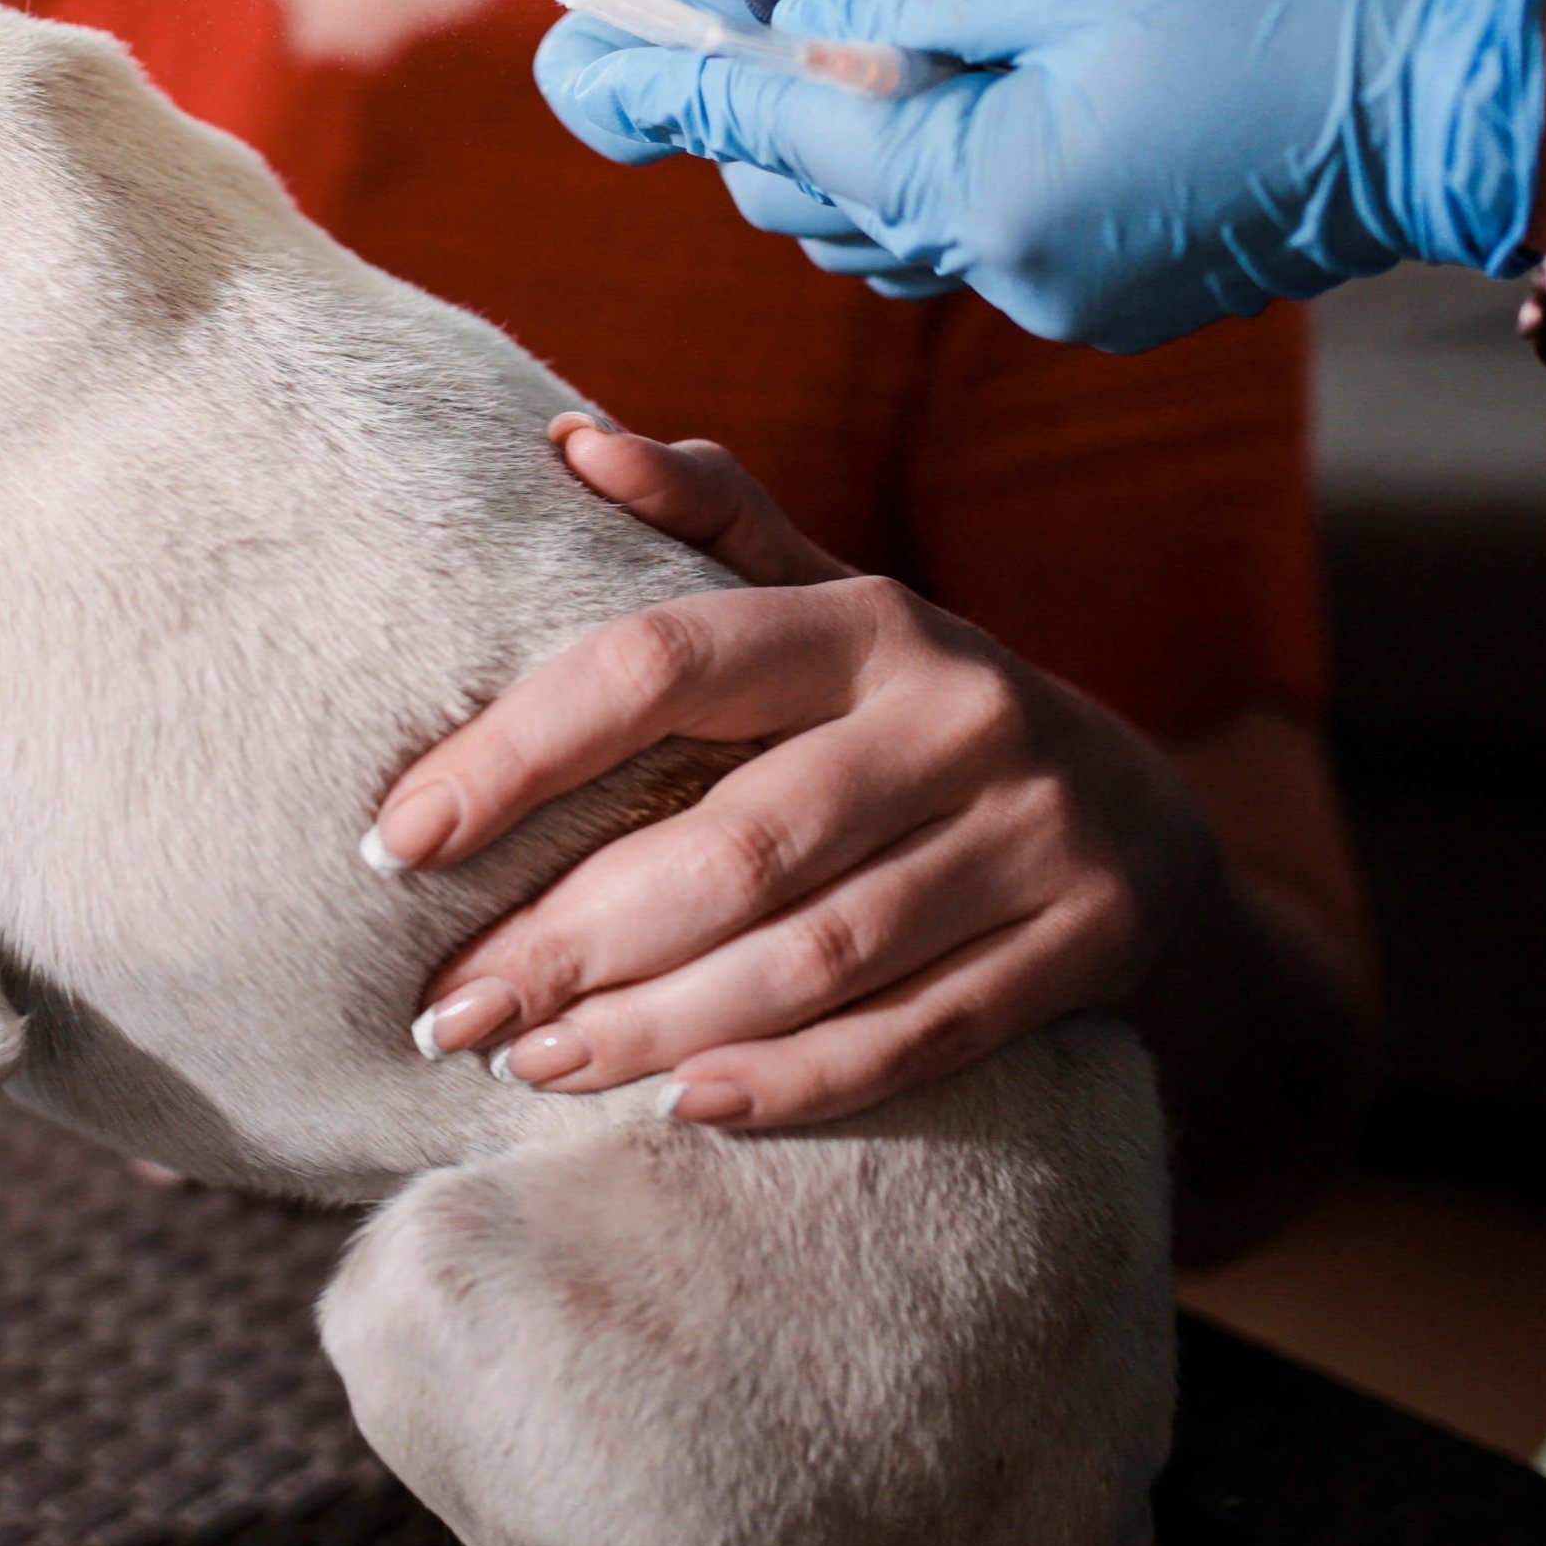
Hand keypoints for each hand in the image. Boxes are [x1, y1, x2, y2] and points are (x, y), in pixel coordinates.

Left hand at [371, 416, 1218, 1128]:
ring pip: (810, 960)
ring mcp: (1034, 839)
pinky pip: (908, 1039)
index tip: (399, 837)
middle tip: (446, 1006)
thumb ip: (706, 522)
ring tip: (527, 1059)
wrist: (1146, 824)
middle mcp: (960, 715)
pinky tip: (673, 1103)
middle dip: (566, 939)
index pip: (665, 663)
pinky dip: (784, 1082)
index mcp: (870, 617)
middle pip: (730, 846)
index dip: (520, 750)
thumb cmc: (912, 711)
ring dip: (648, 1026)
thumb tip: (568, 441)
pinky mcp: (1082, 950)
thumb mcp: (829, 599)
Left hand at [539, 0, 1323, 293]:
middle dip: (753, 115)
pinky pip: (972, 239)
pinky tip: (955, 106)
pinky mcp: (1105, 300)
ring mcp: (1060, 298)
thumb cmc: (1277, 2)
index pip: (781, 130)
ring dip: (847, 147)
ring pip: (888, 226)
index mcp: (986, 185)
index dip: (673, 82)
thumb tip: (801, 24)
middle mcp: (1006, 268)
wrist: (1447, 108)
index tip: (583, 53)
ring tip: (803, 63)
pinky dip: (938, 175)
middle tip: (680, 38)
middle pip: (818, 196)